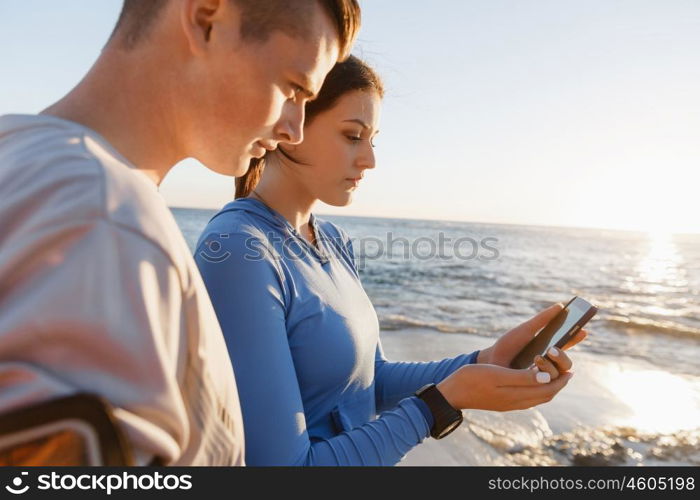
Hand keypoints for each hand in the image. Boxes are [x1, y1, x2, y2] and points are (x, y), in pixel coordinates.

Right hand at [436, 363, 573, 410]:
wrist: (451, 393)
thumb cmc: (471, 379)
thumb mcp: (497, 374)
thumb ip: (522, 377)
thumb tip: (546, 377)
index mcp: (516, 395)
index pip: (547, 390)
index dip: (561, 381)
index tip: (571, 370)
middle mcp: (515, 402)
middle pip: (545, 396)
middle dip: (558, 384)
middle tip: (566, 371)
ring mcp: (508, 403)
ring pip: (536, 397)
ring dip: (548, 387)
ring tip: (553, 374)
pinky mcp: (502, 402)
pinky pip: (526, 397)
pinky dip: (536, 389)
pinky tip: (532, 379)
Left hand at [476, 303, 587, 376]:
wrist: (491, 361)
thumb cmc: (508, 345)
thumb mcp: (525, 330)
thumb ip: (542, 320)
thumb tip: (560, 306)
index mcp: (549, 348)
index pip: (567, 344)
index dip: (576, 338)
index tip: (583, 330)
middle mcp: (549, 364)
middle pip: (566, 363)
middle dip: (563, 356)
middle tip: (552, 348)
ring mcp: (543, 377)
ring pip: (559, 375)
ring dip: (551, 366)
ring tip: (537, 357)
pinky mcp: (536, 387)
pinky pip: (548, 386)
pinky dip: (544, 376)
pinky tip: (536, 368)